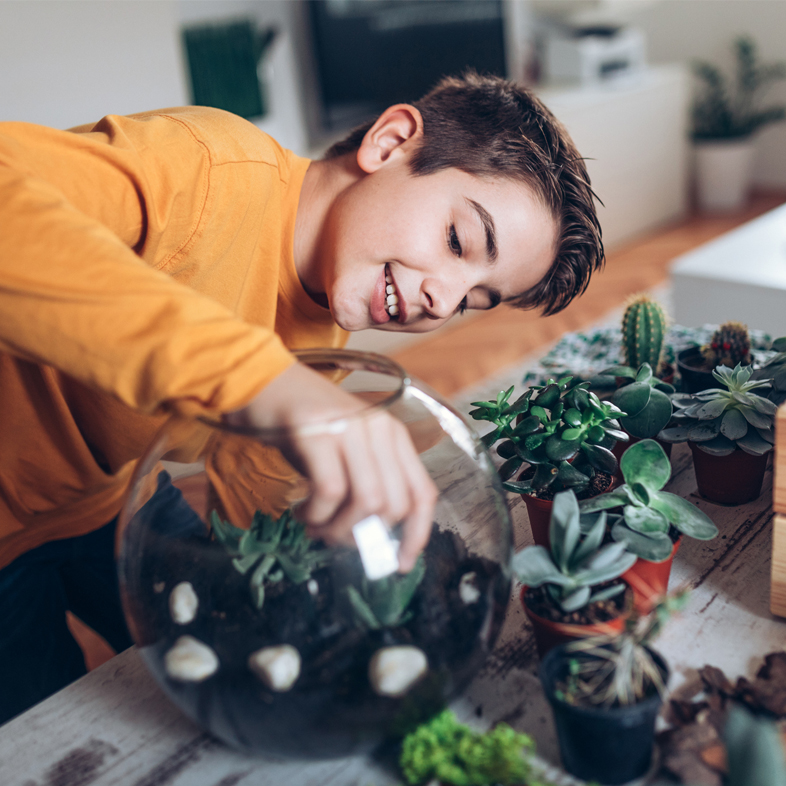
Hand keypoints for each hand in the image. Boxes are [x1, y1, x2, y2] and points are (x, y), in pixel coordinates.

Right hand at [223, 363, 436, 570]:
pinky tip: (301, 512)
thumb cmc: (305, 427)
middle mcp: (379, 429)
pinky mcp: (318, 432)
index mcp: (393, 436)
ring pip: (367, 502)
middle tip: (334, 538)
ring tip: (315, 525)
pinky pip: (330, 491)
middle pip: (394, 505)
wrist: (263, 384)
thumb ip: (366, 486)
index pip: (422, 493)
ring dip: (338, 529)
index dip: (416, 535)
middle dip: (364, 537)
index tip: (399, 564)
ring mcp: (350, 428)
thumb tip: (373, 542)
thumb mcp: (346, 453)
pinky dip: (316, 514)